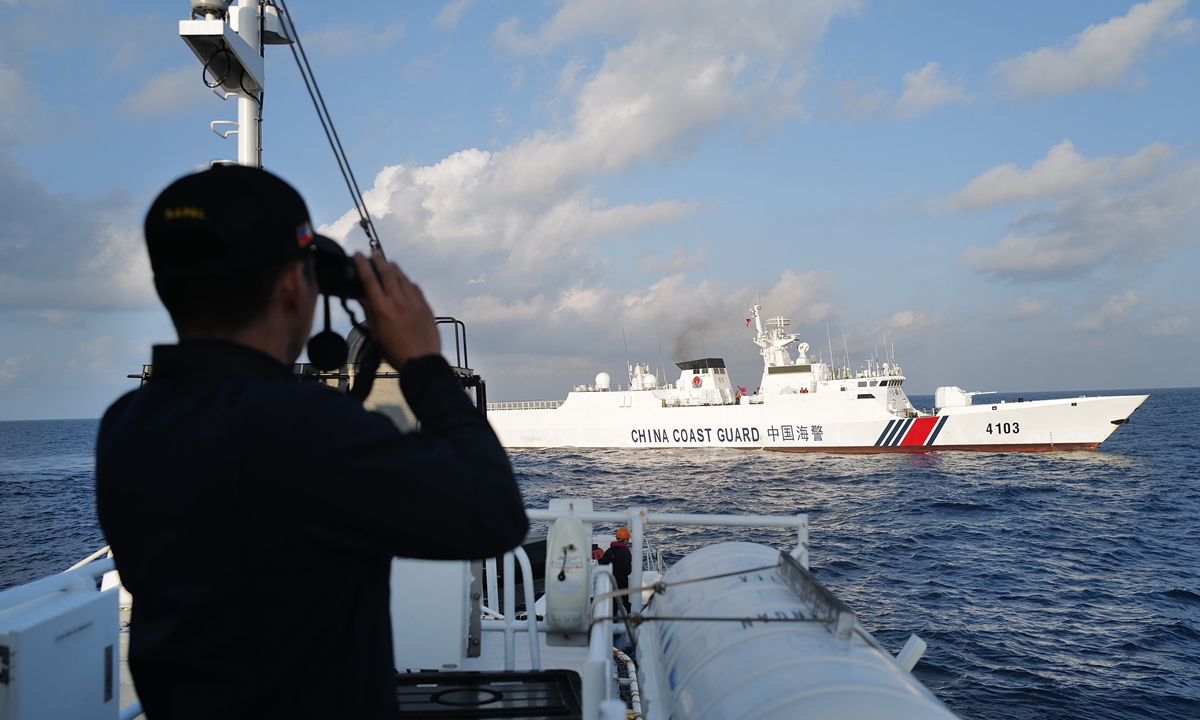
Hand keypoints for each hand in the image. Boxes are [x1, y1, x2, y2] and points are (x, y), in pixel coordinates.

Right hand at [353, 250, 440, 368]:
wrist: (422, 362)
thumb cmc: (397, 353)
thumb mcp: (377, 335)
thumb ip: (370, 313)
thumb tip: (363, 296)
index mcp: (383, 310)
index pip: (369, 280)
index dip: (362, 265)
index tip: (358, 255)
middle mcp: (398, 303)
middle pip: (387, 273)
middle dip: (379, 260)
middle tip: (374, 253)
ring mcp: (414, 303)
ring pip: (403, 278)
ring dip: (394, 268)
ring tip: (389, 262)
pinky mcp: (426, 307)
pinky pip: (416, 288)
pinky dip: (408, 282)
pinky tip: (405, 281)